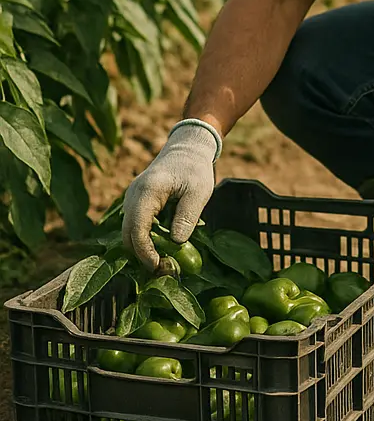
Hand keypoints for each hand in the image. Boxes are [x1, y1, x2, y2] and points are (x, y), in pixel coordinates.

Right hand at [122, 120, 220, 269]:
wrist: (187, 149)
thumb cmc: (195, 169)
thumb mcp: (199, 192)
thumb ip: (187, 216)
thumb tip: (176, 243)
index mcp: (146, 192)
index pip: (137, 230)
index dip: (145, 253)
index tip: (159, 267)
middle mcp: (132, 197)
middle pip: (128, 235)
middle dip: (142, 256)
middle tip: (165, 270)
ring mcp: (131, 200)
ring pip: (129, 233)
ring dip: (143, 250)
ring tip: (165, 263)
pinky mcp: (136, 204)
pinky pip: (135, 227)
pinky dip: (145, 240)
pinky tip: (162, 250)